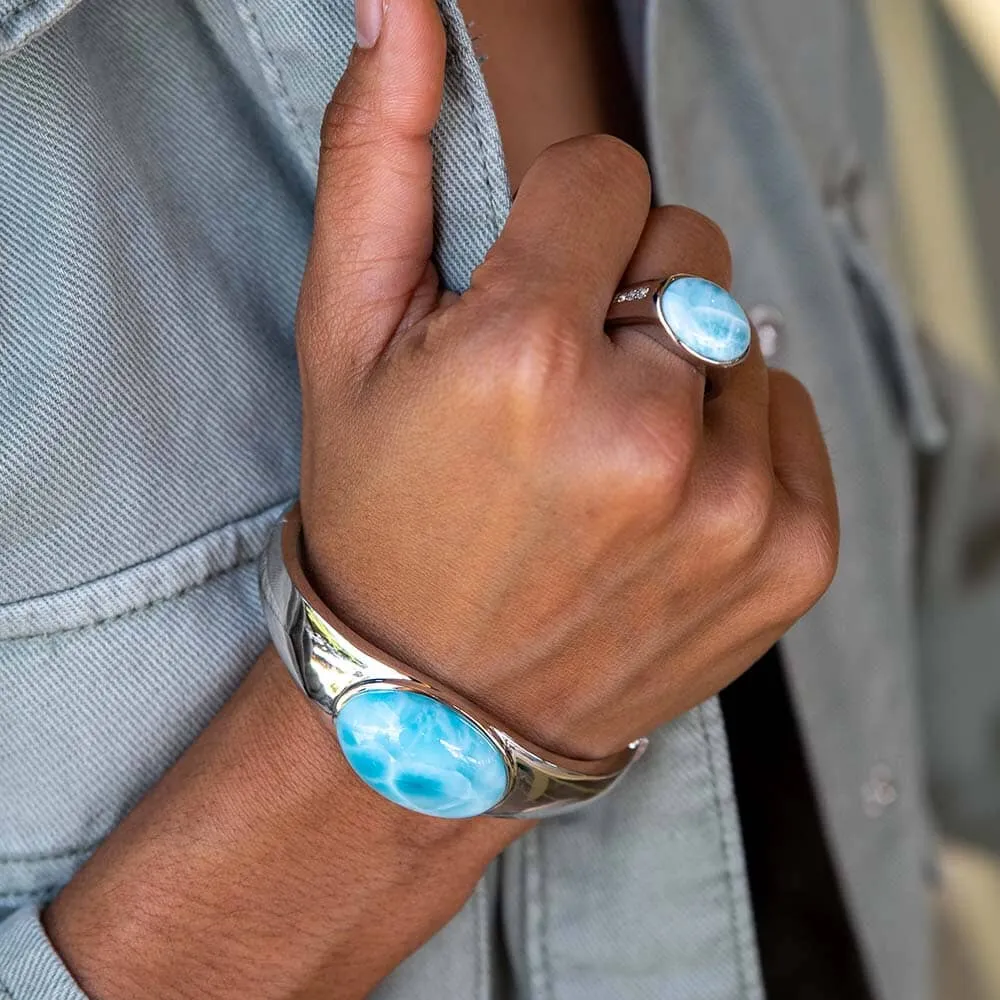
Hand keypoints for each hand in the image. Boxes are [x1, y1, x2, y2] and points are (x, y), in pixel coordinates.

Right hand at [297, 0, 838, 760]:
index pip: (608, 175)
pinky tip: (658, 503)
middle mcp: (644, 431)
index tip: (522, 311)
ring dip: (677, 381)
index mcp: (524, 359)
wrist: (434, 704)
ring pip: (743, 338)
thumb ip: (377, 157)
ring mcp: (731, 501)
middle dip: (622, 304)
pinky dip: (734, 443)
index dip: (557, 235)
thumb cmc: (382, 520)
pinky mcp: (792, 555)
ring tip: (601, 466)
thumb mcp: (345, 341)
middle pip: (689, 251)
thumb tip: (399, 5)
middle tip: (554, 404)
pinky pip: (792, 415)